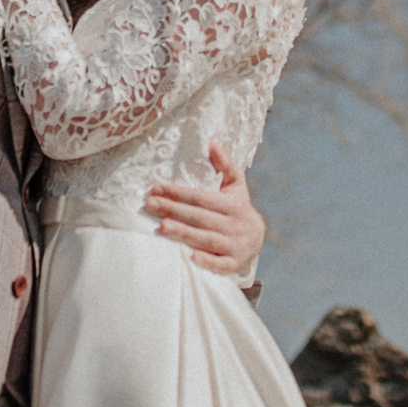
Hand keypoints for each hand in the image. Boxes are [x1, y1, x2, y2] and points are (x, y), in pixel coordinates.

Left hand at [145, 145, 265, 278]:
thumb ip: (225, 164)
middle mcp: (234, 224)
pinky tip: (189, 256)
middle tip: (150, 205)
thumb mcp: (236, 185)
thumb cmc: (237, 207)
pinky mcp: (234, 263)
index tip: (156, 188)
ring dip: (184, 233)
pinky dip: (206, 261)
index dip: (179, 192)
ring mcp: (234, 245)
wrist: (257, 238)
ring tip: (161, 227)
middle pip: (200, 217)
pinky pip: (220, 264)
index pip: (201, 197)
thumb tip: (211, 143)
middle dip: (174, 210)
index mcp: (233, 204)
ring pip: (207, 239)